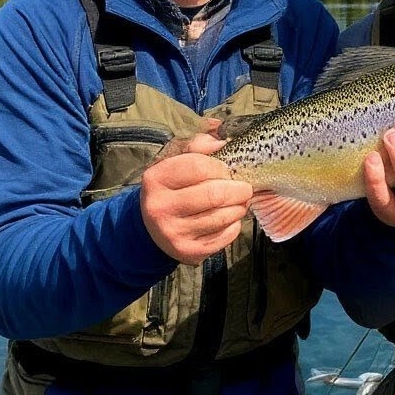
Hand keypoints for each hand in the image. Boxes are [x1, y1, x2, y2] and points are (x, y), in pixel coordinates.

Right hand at [139, 131, 252, 265]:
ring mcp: (172, 233)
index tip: (227, 170)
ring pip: (222, 217)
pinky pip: (224, 236)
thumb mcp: (174, 162)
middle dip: (238, 189)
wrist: (150, 228)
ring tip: (239, 203)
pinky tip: (230, 219)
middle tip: (244, 188)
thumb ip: (197, 146)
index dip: (221, 167)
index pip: (199, 166)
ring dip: (239, 207)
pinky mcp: (187, 252)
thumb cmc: (169, 189)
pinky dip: (234, 225)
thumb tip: (222, 142)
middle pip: (214, 195)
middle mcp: (160, 207)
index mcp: (156, 179)